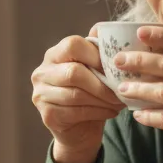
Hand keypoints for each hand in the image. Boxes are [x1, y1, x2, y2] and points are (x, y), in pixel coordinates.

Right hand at [31, 28, 122, 162]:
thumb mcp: (96, 70)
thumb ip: (101, 53)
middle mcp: (42, 72)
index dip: (97, 56)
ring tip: (119, 102)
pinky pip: (76, 112)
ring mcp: (41, 94)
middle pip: (74, 72)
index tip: (116, 68)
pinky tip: (111, 112)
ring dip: (103, 100)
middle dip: (102, 84)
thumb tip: (116, 33)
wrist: (79, 129)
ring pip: (76, 94)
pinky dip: (98, 112)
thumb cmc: (91, 93)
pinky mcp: (47, 115)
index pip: (73, 45)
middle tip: (121, 91)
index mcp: (54, 54)